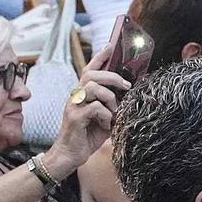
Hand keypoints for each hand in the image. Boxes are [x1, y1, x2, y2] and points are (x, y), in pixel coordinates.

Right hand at [42, 48, 126, 176]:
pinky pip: (96, 108)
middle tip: (126, 86)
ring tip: (113, 114)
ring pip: (93, 88)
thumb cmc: (89, 134)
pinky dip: (106, 116)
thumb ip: (113, 104)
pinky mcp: (74, 117)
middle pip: (91, 75)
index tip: (111, 45)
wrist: (71, 155)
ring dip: (110, 100)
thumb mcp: (105, 116)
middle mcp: (75, 96)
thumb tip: (130, 92)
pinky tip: (106, 126)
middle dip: (112, 77)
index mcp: (82, 93)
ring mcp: (73, 106)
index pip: (89, 70)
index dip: (100, 57)